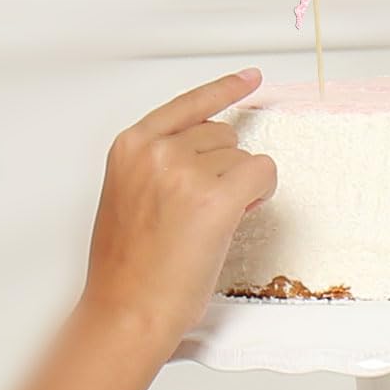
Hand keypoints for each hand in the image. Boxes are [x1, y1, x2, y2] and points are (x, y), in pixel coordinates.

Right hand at [81, 69, 276, 351]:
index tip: (249, 78)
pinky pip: (262, 173)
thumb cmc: (127, 268)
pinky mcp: (215, 198)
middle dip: (224, 169)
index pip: (187, 104)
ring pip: (243, 157)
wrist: (127, 310)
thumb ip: (158, 165)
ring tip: (205, 225)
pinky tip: (238, 216)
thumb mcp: (127, 196)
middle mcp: (156, 151)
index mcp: (130, 147)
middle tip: (200, 212)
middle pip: (222, 135)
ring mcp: (185, 172)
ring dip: (239, 187)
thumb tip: (205, 159)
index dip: (224, 90)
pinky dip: (260, 194)